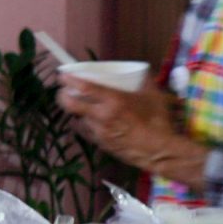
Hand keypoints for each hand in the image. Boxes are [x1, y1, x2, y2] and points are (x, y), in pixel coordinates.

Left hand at [60, 78, 200, 176]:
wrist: (160, 152)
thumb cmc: (158, 122)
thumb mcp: (154, 96)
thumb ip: (145, 81)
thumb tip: (142, 71)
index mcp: (113, 100)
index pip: (83, 87)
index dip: (69, 80)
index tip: (62, 75)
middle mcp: (101, 115)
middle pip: (69, 104)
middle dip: (62, 96)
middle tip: (64, 91)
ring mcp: (99, 131)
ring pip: (77, 118)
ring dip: (76, 112)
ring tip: (80, 106)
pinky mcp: (100, 144)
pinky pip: (85, 131)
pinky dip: (85, 124)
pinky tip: (91, 121)